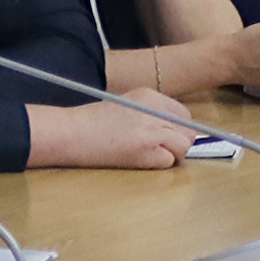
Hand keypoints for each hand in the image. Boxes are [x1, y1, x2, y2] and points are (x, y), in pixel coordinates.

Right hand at [26, 99, 189, 169]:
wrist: (71, 132)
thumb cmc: (92, 122)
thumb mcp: (126, 105)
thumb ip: (151, 113)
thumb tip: (174, 130)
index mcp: (149, 95)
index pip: (184, 114)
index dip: (180, 129)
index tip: (169, 137)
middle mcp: (154, 110)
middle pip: (188, 130)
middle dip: (180, 142)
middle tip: (160, 149)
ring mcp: (151, 130)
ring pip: (184, 145)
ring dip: (174, 154)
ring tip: (152, 155)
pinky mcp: (145, 150)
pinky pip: (169, 161)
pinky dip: (160, 164)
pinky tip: (142, 161)